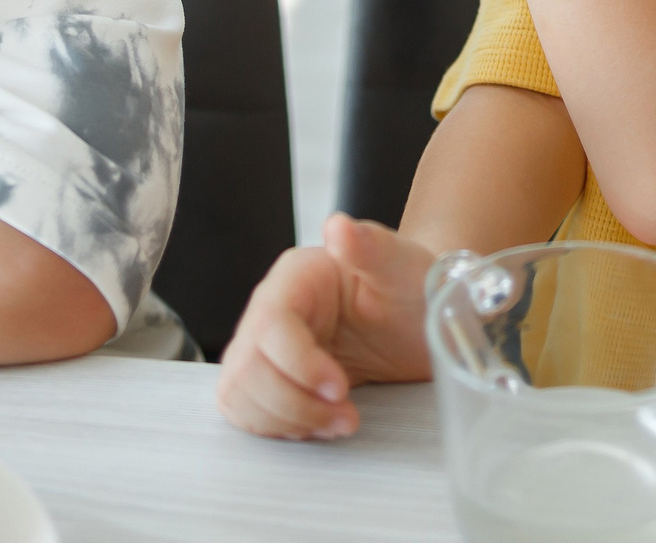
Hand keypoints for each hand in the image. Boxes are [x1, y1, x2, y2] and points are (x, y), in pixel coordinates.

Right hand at [215, 214, 434, 440]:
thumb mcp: (402, 268)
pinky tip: (316, 424)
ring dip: (288, 420)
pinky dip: (278, 428)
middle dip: (295, 402)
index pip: (270, 324)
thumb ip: (371, 246)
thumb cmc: (409, 289)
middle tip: (345, 414)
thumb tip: (339, 227)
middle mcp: (270, 310)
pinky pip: (244, 410)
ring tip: (337, 421)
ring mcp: (262, 346)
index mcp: (296, 277)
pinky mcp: (265, 378)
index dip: (297, 363)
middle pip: (247, 365)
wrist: (415, 321)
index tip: (339, 387)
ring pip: (239, 392)